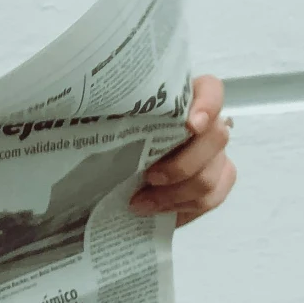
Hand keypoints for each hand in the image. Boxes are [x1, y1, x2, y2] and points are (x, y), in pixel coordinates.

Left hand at [128, 74, 235, 227]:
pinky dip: (182, 209)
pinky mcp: (216, 181)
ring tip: (141, 203)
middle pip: (216, 140)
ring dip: (176, 195)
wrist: (125, 161)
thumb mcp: (117, 121)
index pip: (211, 90)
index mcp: (186, 100)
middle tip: (149, 177)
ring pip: (212, 176)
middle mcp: (207, 125)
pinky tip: (157, 212)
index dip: (208, 105)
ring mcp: (215, 154)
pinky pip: (212, 199)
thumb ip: (119, 118)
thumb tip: (87, 122)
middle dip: (182, 165)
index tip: (191, 124)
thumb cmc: (120, 134)